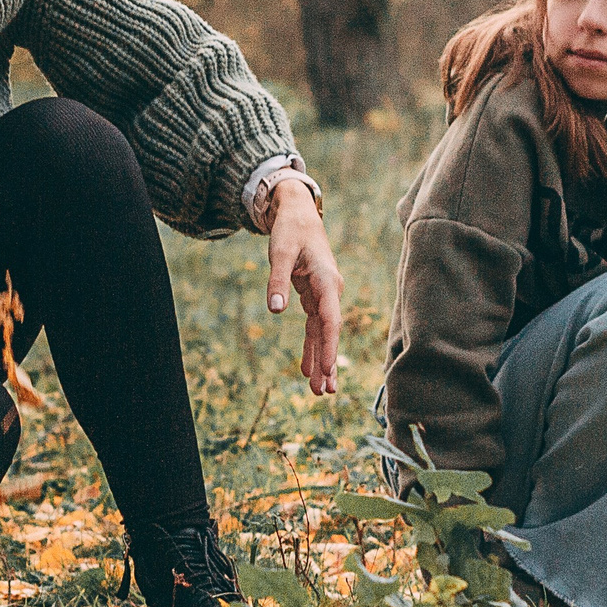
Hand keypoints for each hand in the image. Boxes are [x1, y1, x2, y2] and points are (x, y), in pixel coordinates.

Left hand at [266, 177, 342, 394]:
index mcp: (328, 281)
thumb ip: (276, 280)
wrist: (299, 214)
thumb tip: (275, 310)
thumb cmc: (290, 230)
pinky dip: (312, 346)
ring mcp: (324, 295)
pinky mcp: (315, 296)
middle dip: (328, 363)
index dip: (330, 346)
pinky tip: (308, 368)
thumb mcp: (279, 251)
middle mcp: (331, 291)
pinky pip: (314, 327)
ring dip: (321, 360)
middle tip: (325, 392)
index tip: (329, 369)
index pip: (330, 320)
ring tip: (320, 390)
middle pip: (330, 332)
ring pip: (323, 333)